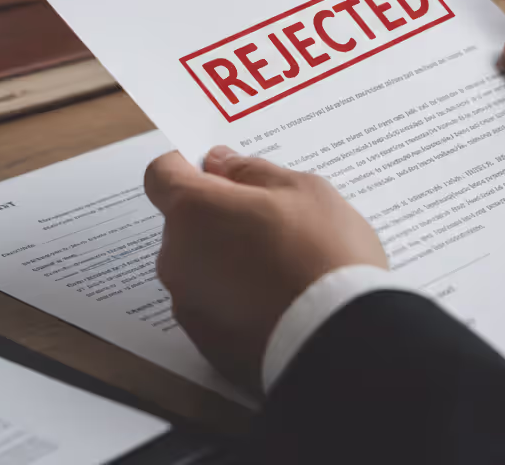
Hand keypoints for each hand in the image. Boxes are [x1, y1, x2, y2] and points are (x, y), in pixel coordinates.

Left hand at [144, 146, 385, 391]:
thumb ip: (252, 171)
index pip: (162, 174)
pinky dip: (235, 298)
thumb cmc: (325, 257)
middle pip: (184, 223)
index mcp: (194, 211)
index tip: (219, 172)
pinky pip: (213, 305)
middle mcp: (177, 257)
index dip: (188, 167)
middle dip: (218, 217)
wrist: (342, 342)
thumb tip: (222, 163)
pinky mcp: (205, 341)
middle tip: (272, 223)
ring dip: (227, 259)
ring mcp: (188, 304)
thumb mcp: (303, 191)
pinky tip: (276, 300)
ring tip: (282, 267)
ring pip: (199, 266)